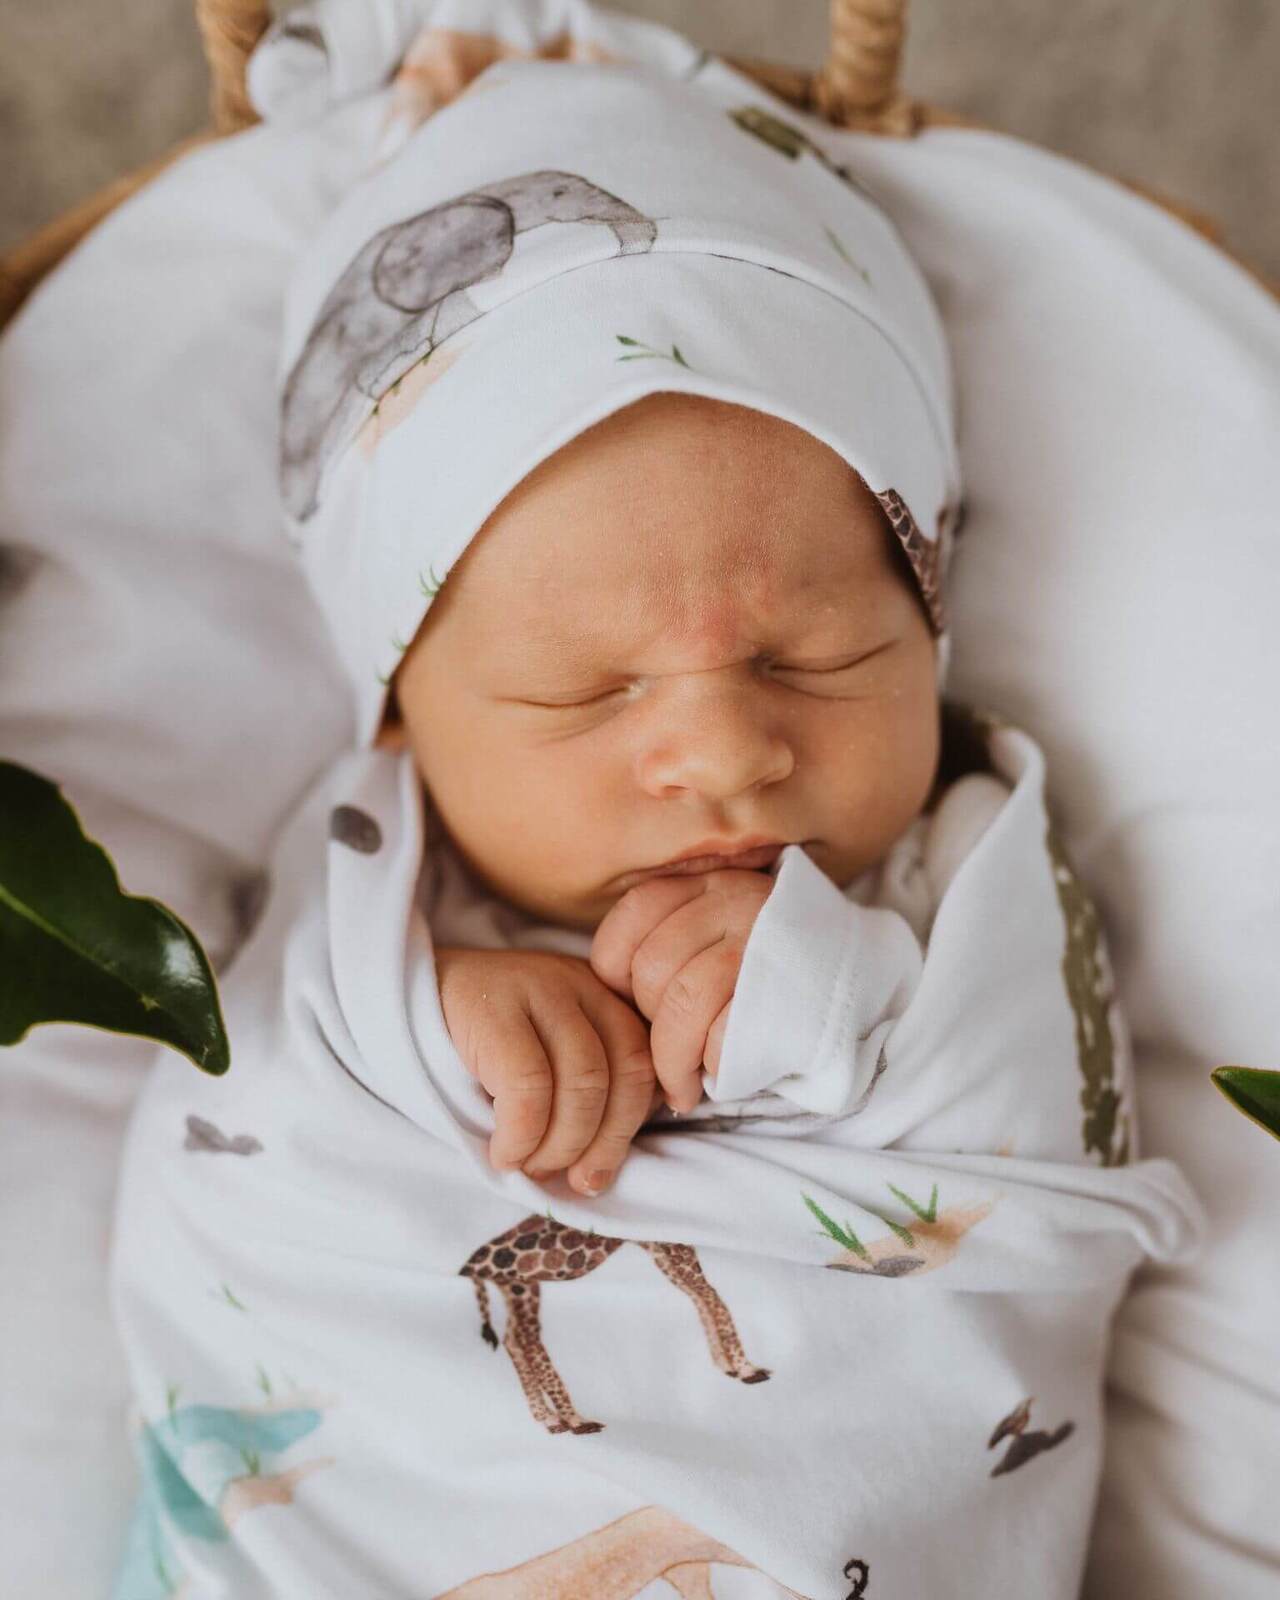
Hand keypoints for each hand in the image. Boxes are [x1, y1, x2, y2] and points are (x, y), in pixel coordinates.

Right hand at [434, 946, 660, 1196]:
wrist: (402, 1002)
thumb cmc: (482, 1048)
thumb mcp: (549, 1056)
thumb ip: (590, 1086)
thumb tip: (613, 1157)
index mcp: (603, 997)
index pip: (643, 1063)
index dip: (635, 1124)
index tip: (604, 1168)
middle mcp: (581, 985)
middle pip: (623, 1073)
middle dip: (604, 1142)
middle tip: (575, 1179)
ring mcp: (539, 988)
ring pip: (583, 1082)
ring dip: (563, 1144)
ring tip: (533, 1166)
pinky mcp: (494, 1007)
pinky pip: (529, 1087)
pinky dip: (522, 1136)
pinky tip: (504, 1153)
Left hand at [589, 870, 774, 1113]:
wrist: (864, 986)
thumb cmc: (772, 969)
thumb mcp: (722, 927)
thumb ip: (670, 937)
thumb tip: (602, 993)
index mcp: (712, 882)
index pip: (631, 917)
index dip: (617, 972)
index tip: (637, 1003)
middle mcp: (738, 901)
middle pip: (650, 969)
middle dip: (649, 1024)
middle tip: (668, 1048)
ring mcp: (765, 946)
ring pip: (680, 1006)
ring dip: (671, 1060)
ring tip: (680, 1083)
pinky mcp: (788, 995)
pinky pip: (720, 1037)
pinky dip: (709, 1066)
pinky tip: (716, 1074)